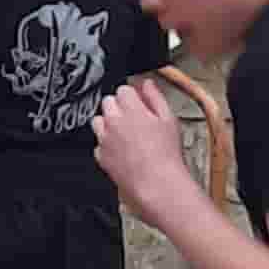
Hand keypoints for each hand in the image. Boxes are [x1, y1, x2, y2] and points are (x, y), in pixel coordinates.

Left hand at [88, 85, 190, 207]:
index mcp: (131, 109)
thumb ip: (155, 97)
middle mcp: (113, 122)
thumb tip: (147, 84)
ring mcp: (104, 139)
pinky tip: (123, 150)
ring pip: (98, 121)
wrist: (157, 184)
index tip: (138, 102)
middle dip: (119, 107)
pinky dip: (107, 144)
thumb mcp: (169, 119)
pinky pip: (99, 143)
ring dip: (109, 123)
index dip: (132, 96)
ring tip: (127, 134)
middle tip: (134, 119)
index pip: (123, 89)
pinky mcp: (101, 156)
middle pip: (107, 102)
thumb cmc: (166, 155)